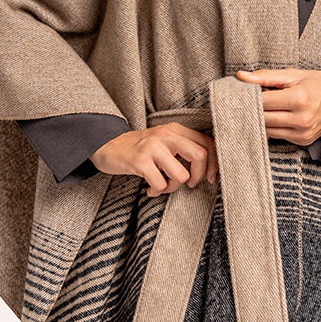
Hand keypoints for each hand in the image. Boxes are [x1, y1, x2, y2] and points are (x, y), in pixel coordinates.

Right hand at [90, 124, 217, 197]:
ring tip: (162, 186)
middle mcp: (166, 134)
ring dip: (173, 187)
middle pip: (200, 156)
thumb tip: (209, 168)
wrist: (106, 145)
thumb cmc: (140, 149)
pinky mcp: (140, 161)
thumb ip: (184, 149)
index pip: (208, 143)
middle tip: (189, 184)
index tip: (210, 178)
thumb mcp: (164, 142)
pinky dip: (157, 192)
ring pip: (181, 175)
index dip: (214, 164)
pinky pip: (160, 184)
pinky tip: (150, 189)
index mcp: (176, 129)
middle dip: (198, 176)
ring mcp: (153, 147)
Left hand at [234, 68, 320, 144]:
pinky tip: (276, 115)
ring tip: (265, 106)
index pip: (262, 101)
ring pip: (267, 129)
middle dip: (253, 108)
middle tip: (250, 98)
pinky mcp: (302, 140)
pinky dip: (272, 125)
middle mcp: (301, 119)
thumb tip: (241, 76)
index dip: (249, 96)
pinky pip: (277, 135)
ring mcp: (302, 133)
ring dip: (261, 118)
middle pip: (262, 117)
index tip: (243, 91)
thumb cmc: (318, 84)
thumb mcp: (294, 75)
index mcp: (299, 99)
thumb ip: (266, 76)